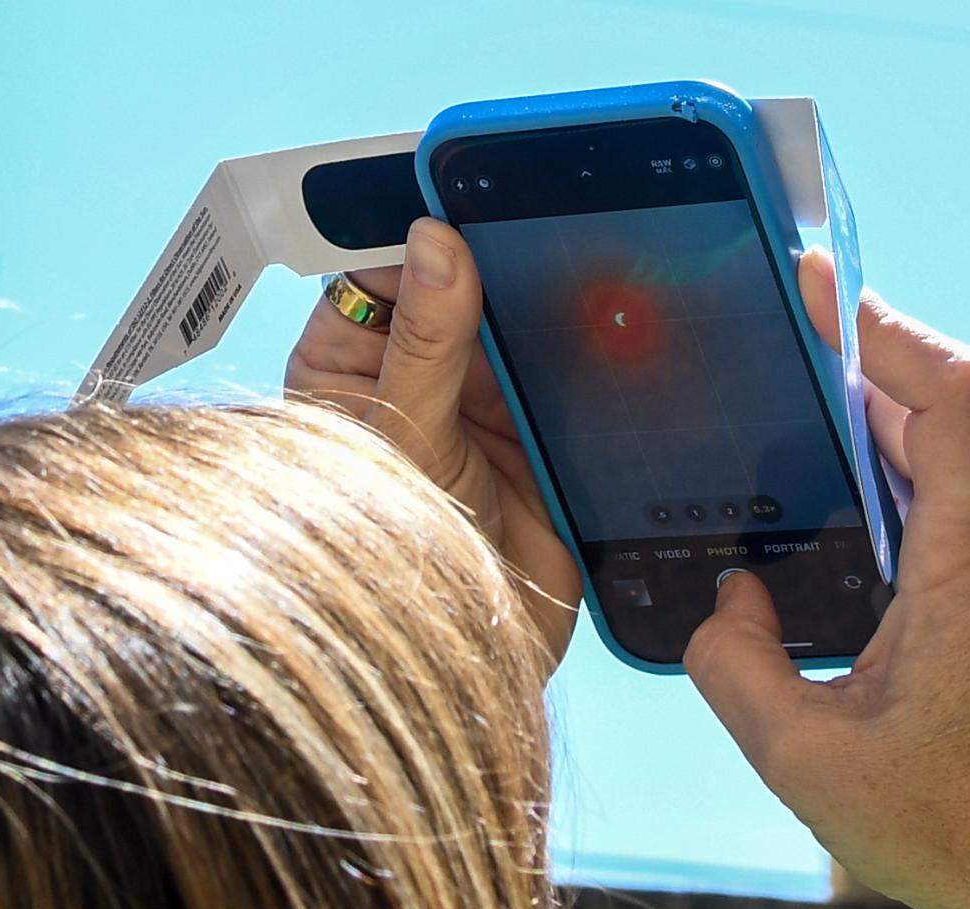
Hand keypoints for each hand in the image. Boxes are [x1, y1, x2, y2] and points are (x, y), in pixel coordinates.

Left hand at [286, 218, 581, 658]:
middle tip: (548, 216)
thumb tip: (435, 239)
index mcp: (348, 368)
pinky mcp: (544, 439)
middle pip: (460, 289)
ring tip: (593, 267)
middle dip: (500, 262)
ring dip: (553, 309)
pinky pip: (571, 378)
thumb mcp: (399, 440)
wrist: (468, 659)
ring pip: (520, 327)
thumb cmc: (385, 566)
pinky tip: (620, 330)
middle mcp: (414, 379)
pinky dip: (594, 358)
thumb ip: (424, 342)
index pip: (382, 270)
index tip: (468, 188)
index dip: (422, 228)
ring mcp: (481, 408)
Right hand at [685, 251, 969, 908]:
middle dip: (847, 355)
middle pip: (936, 403)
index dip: (885, 325)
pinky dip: (884, 465)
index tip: (813, 284)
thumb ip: (732, 666)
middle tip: (759, 329)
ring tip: (775, 398)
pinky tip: (818, 490)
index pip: (955, 394)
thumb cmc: (946, 825)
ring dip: (864, 413)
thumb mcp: (802, 758)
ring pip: (941, 446)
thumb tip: (728, 598)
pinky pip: (945, 491)